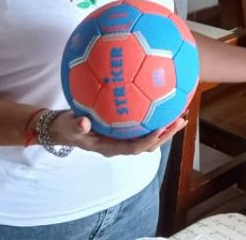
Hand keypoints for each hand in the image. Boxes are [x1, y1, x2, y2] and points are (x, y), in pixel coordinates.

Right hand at [52, 111, 187, 156]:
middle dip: (165, 133)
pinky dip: (155, 114)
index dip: (148, 140)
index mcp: (110, 147)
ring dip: (165, 125)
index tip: (161, 130)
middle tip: (180, 120)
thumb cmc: (66, 128)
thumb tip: (83, 122)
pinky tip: (164, 98)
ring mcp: (123, 136)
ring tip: (181, 112)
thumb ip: (76, 125)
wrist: (64, 127)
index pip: (134, 148)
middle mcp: (120, 143)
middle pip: (148, 143)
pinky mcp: (124, 127)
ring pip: (149, 134)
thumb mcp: (68, 126)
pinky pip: (143, 123)